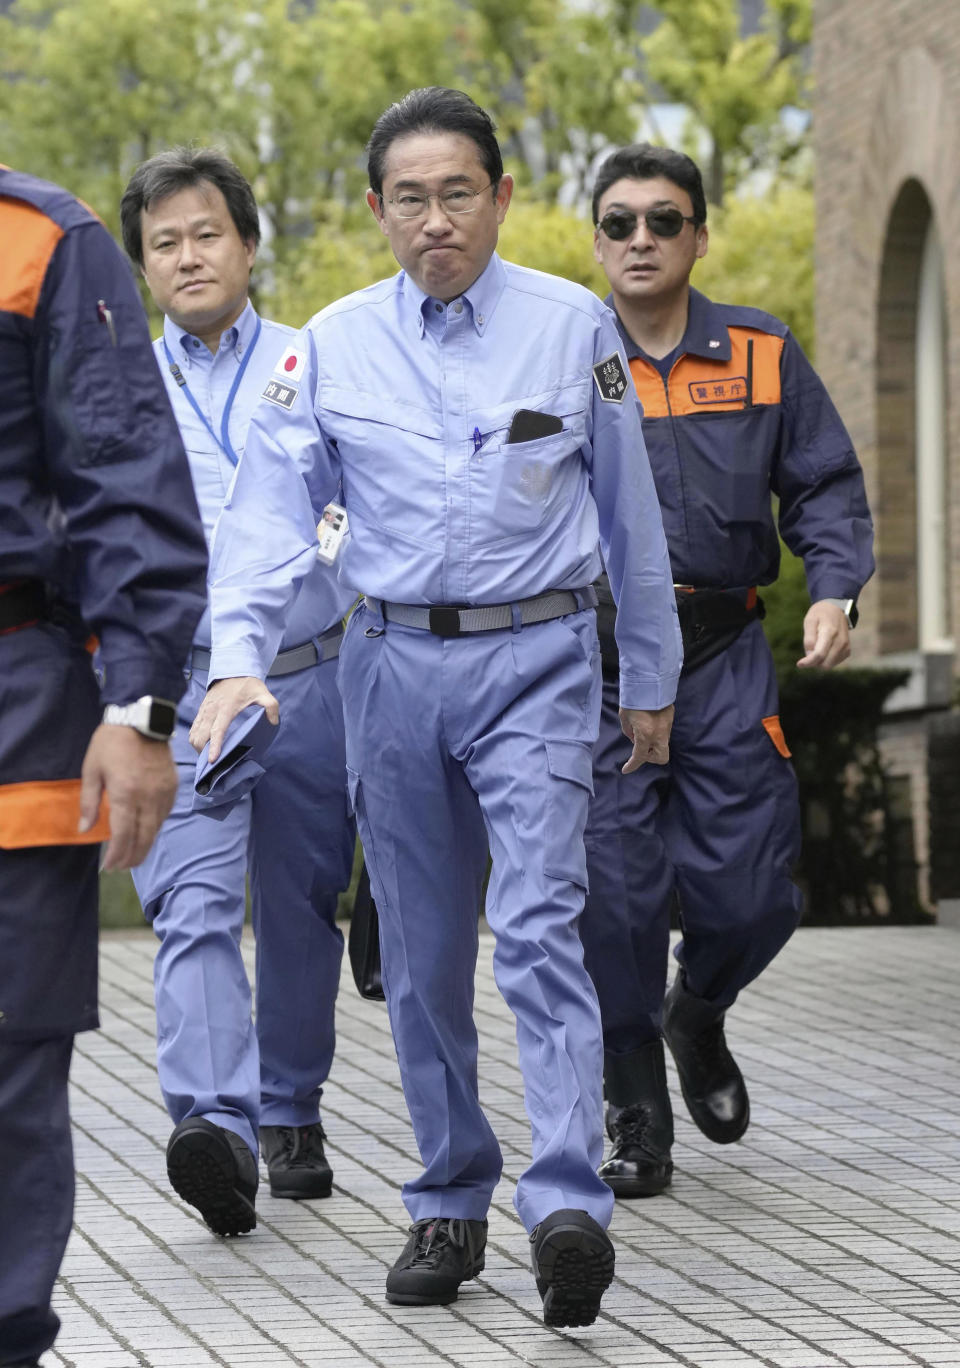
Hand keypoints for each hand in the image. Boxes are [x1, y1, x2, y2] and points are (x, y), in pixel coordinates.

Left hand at [78, 725, 177, 870]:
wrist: (142, 719)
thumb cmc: (111, 743)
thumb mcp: (92, 770)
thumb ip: (90, 802)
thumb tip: (85, 829)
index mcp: (125, 794)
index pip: (123, 835)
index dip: (117, 855)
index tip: (109, 866)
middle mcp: (148, 797)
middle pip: (144, 838)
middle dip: (132, 857)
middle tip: (122, 867)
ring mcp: (163, 793)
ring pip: (157, 829)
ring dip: (145, 845)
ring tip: (133, 855)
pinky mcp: (172, 787)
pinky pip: (165, 814)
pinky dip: (155, 827)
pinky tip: (146, 831)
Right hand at [188, 675, 278, 761]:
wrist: (232, 669)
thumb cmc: (247, 683)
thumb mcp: (263, 693)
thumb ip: (271, 706)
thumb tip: (274, 721)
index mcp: (226, 709)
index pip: (217, 731)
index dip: (214, 746)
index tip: (212, 760)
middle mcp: (212, 711)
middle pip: (200, 737)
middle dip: (203, 752)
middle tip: (212, 765)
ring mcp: (204, 711)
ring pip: (194, 734)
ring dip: (198, 747)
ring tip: (208, 757)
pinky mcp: (201, 711)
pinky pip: (193, 729)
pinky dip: (195, 739)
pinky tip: (203, 746)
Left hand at [619, 703, 673, 773]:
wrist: (648, 680)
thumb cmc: (633, 699)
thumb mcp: (625, 717)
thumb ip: (629, 732)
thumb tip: (634, 739)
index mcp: (645, 734)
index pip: (640, 756)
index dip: (632, 765)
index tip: (625, 770)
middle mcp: (659, 733)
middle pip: (661, 758)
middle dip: (650, 757)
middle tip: (640, 749)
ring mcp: (667, 726)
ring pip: (663, 745)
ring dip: (653, 745)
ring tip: (642, 733)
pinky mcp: (670, 718)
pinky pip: (664, 733)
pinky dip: (656, 734)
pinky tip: (648, 724)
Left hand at [797, 601, 849, 669]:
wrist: (836, 609)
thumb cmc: (820, 614)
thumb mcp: (809, 621)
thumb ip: (809, 638)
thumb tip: (809, 655)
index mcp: (830, 632)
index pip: (820, 654)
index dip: (808, 662)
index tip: (799, 664)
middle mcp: (840, 641)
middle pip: (825, 663)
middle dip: (813, 662)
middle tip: (808, 652)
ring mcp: (845, 647)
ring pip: (829, 665)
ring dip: (819, 662)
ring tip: (816, 648)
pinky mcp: (847, 650)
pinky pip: (834, 663)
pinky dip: (826, 660)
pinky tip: (823, 649)